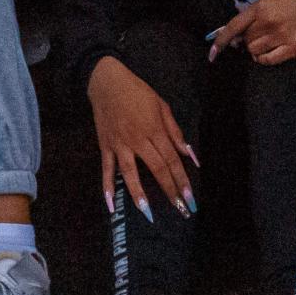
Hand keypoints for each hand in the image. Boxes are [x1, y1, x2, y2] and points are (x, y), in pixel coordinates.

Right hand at [87, 56, 195, 217]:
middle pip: (156, 168)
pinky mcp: (105, 145)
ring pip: (130, 172)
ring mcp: (119, 144)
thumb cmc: (137, 92)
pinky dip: (107, 185)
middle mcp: (138, 139)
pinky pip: (106, 168)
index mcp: (154, 129)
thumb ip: (175, 131)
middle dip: (169, 190)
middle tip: (180, 210)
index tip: (190, 196)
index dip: (182, 179)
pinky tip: (110, 203)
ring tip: (148, 213)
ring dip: (139, 193)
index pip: (172, 159)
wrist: (107, 81)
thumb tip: (189, 153)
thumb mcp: (161, 105)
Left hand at [209, 0, 295, 65]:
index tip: (212, 54)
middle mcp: (268, 20)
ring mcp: (281, 35)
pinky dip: (264, 59)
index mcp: (262, 6)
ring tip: (268, 45)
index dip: (220, 41)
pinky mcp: (293, 48)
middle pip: (245, 41)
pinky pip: (268, 60)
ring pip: (254, 51)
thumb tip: (235, 36)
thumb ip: (256, 16)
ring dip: (256, 51)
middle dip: (248, 42)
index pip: (233, 26)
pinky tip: (271, 54)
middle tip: (261, 38)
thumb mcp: (275, 3)